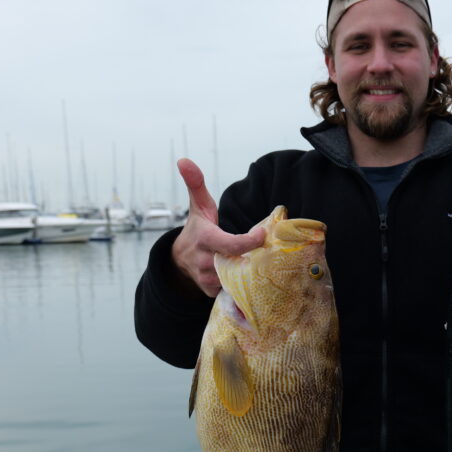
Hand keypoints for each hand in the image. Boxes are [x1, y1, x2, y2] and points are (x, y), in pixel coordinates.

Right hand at [170, 158, 263, 297]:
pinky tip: (254, 280)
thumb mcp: (198, 207)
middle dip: (257, 259)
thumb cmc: (197, 228)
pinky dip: (245, 285)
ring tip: (266, 265)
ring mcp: (208, 280)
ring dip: (254, 272)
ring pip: (239, 279)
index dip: (249, 241)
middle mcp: (206, 261)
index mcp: (205, 239)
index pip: (231, 244)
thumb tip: (183, 160)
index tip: (263, 234)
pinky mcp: (212, 292)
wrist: (179, 259)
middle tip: (272, 253)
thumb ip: (195, 183)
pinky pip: (235, 290)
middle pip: (239, 263)